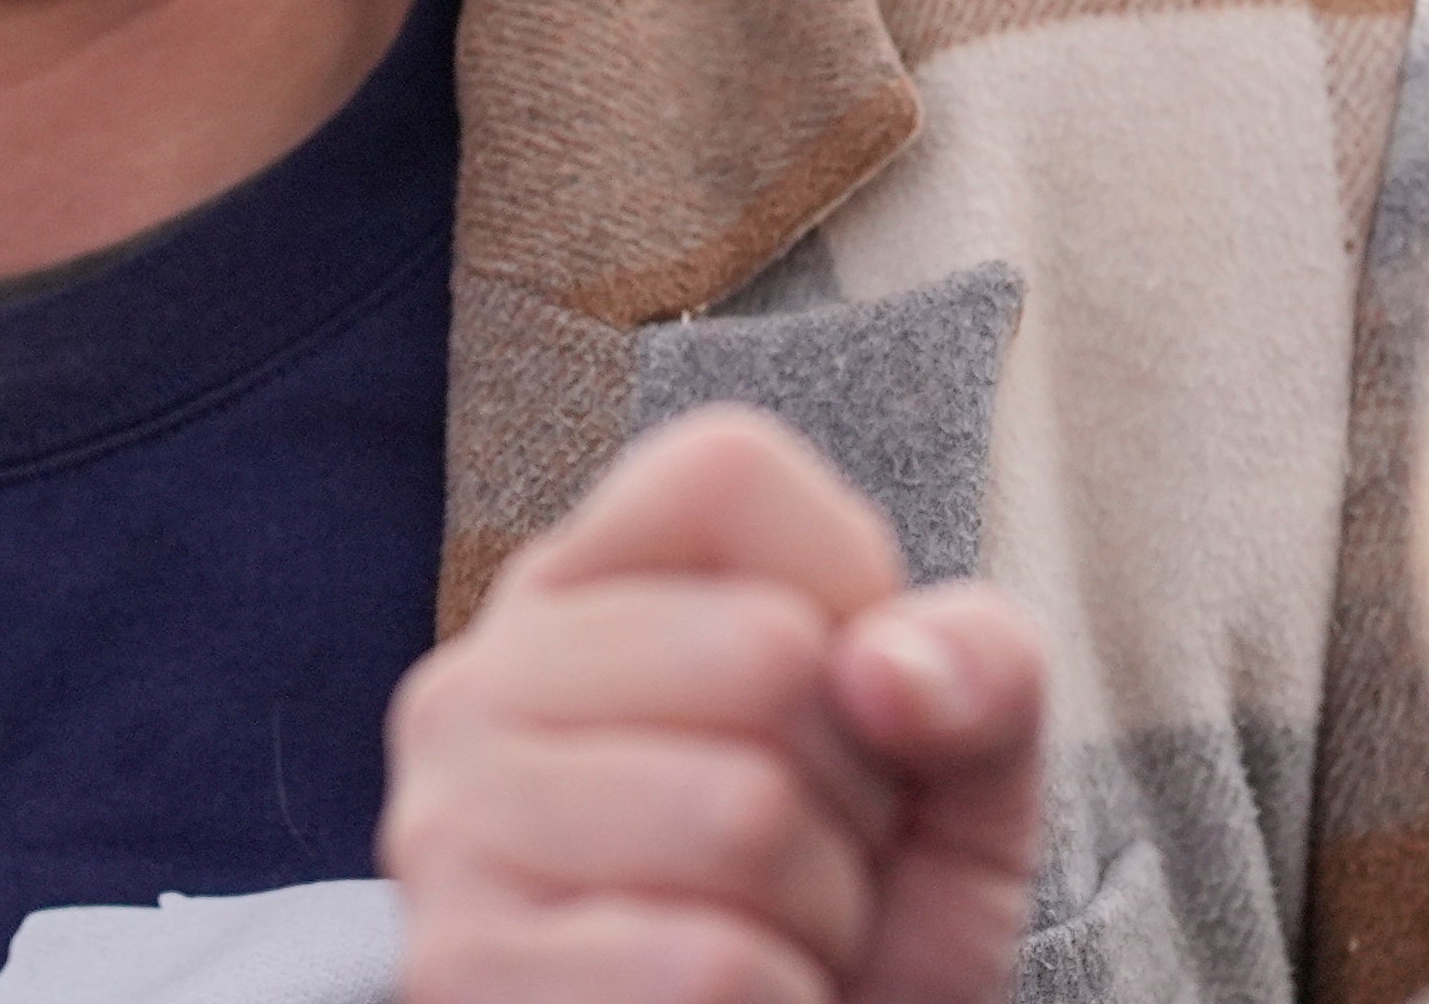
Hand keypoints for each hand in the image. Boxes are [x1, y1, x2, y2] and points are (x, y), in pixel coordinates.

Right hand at [383, 406, 1046, 1003]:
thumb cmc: (862, 924)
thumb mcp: (963, 782)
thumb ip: (980, 672)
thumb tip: (880, 667)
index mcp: (578, 585)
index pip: (726, 474)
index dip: (851, 593)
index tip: (843, 709)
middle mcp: (479, 682)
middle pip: (763, 651)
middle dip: (857, 789)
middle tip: (815, 858)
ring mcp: (448, 827)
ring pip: (742, 816)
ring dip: (824, 914)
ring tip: (779, 939)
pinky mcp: (458, 970)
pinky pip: (710, 968)